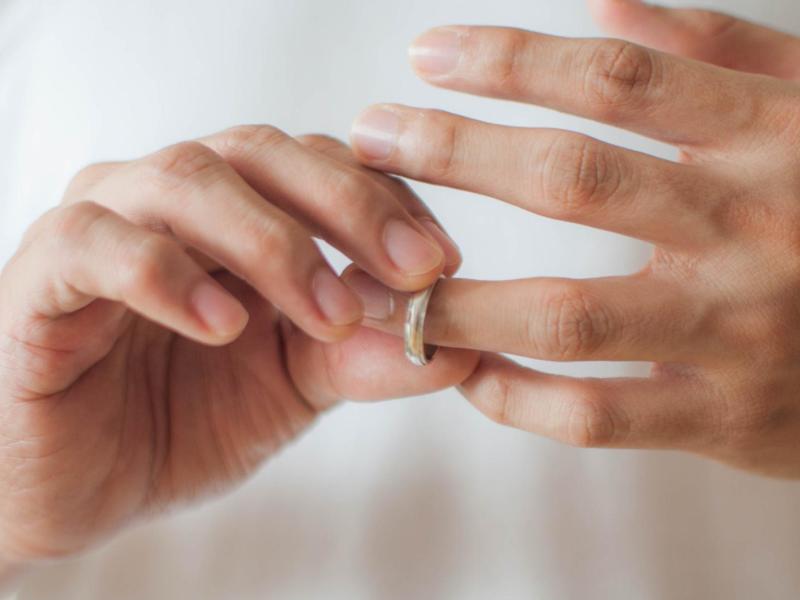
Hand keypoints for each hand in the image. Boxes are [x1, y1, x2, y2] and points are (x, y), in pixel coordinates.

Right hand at [0, 127, 475, 563]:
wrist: (81, 485)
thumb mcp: (295, 388)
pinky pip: (98, 241)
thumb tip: (457, 347)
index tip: (443, 263)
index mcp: (237, 211)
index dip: (389, 203)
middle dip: (348, 206)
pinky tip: (224, 324)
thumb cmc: (183, 420)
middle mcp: (174, 199)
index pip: (322, 165)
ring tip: (326, 312)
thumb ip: (363, 358)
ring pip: (187, 178)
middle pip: (263, 150)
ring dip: (272, 242)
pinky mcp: (44, 274)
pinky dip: (169, 275)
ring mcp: (106, 223)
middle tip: (409, 271)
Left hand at [347, 2, 799, 478]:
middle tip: (368, 138)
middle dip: (452, 153)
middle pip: (571, 180)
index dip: (509, 62)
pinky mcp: (726, 421)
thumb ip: (720, 55)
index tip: (426, 57)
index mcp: (771, 142)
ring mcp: (736, 335)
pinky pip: (596, 417)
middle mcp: (749, 233)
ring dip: (458, 301)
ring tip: (381, 284)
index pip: (615, 83)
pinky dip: (517, 398)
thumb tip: (609, 7)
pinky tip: (465, 372)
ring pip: (566, 315)